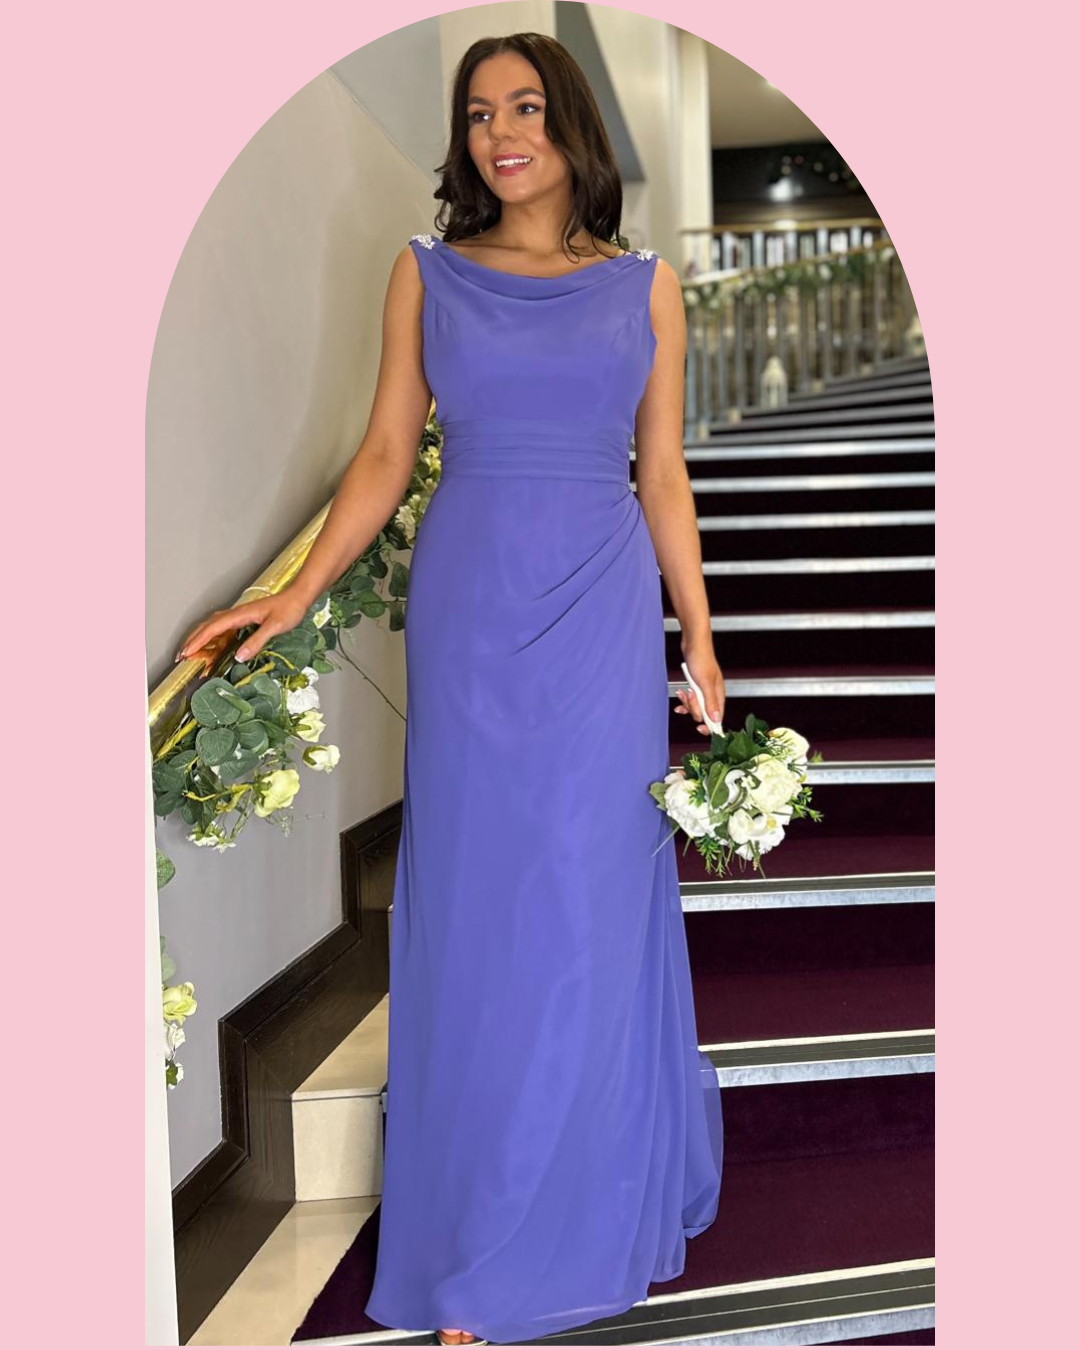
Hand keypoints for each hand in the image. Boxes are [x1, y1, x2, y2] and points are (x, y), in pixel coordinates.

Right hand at [175, 587, 311, 667]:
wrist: (298, 597)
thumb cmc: (289, 609)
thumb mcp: (275, 627)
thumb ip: (257, 641)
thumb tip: (238, 657)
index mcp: (241, 614)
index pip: (213, 628)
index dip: (198, 640)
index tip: (187, 652)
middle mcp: (237, 614)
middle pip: (208, 626)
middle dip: (193, 640)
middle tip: (181, 655)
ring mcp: (240, 615)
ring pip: (213, 625)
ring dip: (200, 637)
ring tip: (190, 650)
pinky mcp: (244, 618)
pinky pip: (222, 627)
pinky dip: (211, 635)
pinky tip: (210, 642)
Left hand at [674, 648, 725, 736]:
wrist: (693, 643)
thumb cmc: (701, 659)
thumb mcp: (705, 683)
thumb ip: (710, 702)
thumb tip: (716, 720)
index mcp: (719, 695)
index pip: (718, 718)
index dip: (710, 726)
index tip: (700, 729)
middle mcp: (713, 695)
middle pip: (703, 714)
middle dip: (694, 708)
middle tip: (690, 695)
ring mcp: (703, 691)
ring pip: (695, 707)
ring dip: (687, 702)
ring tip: (684, 691)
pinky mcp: (695, 686)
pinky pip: (689, 699)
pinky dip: (684, 698)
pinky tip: (680, 692)